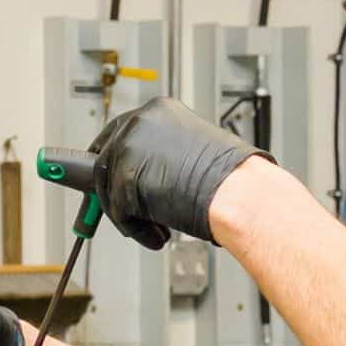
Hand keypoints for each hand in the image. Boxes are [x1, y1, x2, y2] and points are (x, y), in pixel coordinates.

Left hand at [88, 97, 269, 248]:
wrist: (239, 194)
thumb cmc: (230, 180)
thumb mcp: (192, 153)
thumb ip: (163, 156)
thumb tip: (143, 176)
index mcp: (159, 110)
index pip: (121, 133)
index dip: (117, 162)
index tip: (114, 179)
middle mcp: (141, 122)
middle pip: (105, 158)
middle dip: (113, 190)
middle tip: (127, 210)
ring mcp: (130, 147)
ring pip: (109, 187)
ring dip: (130, 214)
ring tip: (158, 228)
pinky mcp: (125, 176)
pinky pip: (118, 211)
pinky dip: (136, 229)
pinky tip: (158, 234)